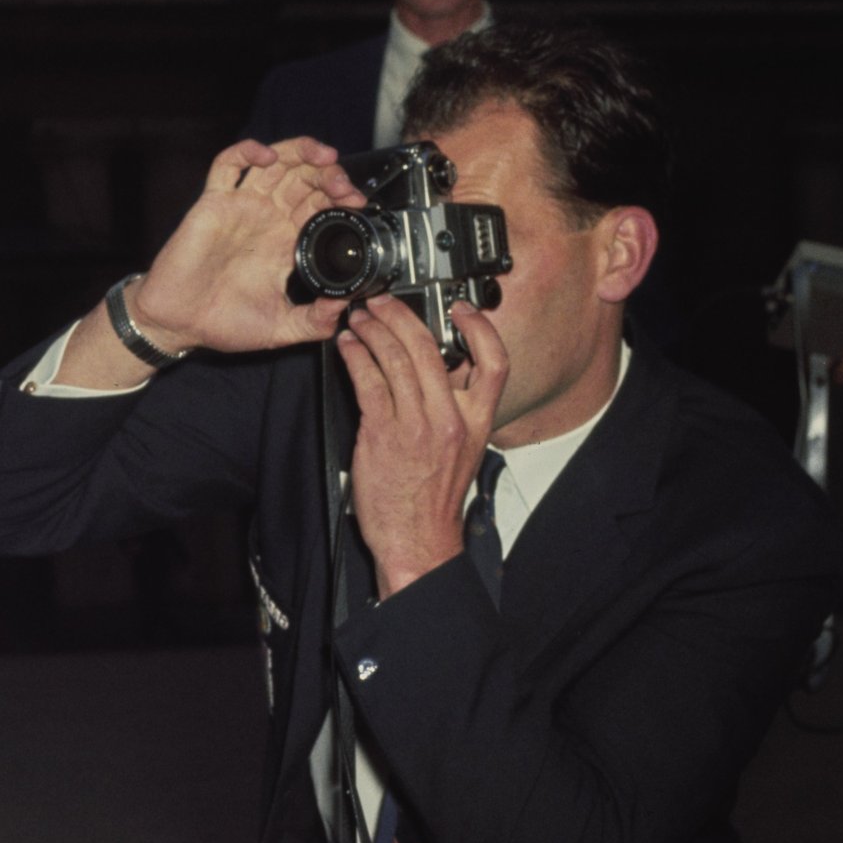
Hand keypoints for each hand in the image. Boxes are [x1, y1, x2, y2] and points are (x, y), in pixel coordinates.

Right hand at [128, 136, 363, 355]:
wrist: (178, 325)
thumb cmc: (223, 325)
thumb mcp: (282, 329)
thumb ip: (315, 322)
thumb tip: (343, 308)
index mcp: (285, 242)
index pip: (319, 204)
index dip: (340, 197)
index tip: (356, 204)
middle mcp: (266, 219)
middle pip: (303, 177)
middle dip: (329, 174)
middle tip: (342, 184)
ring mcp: (240, 207)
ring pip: (275, 163)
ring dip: (301, 152)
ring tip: (322, 158)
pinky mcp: (212, 203)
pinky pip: (227, 165)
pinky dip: (248, 151)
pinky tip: (267, 157)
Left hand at [339, 296, 508, 598]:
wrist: (418, 541)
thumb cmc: (433, 498)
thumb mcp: (462, 449)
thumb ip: (454, 409)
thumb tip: (438, 371)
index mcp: (477, 421)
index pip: (494, 364)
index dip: (480, 329)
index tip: (461, 309)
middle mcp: (450, 419)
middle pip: (431, 350)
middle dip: (401, 317)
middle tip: (383, 302)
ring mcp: (417, 426)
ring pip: (397, 360)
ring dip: (373, 331)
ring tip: (359, 318)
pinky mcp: (384, 434)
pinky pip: (369, 382)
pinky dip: (356, 357)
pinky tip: (348, 347)